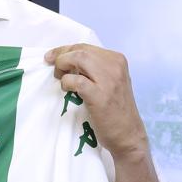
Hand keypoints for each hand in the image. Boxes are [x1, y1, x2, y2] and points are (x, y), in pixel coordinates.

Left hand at [44, 43, 148, 159]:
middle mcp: (115, 66)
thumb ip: (96, 70)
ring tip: (60, 78)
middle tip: (54, 69)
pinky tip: (67, 89)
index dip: (65, 50)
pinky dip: (66, 82)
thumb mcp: (112, 82)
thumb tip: (69, 62)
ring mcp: (108, 80)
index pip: (86, 47)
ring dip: (63, 66)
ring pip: (78, 59)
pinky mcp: (100, 95)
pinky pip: (76, 80)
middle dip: (61, 56)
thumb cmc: (116, 110)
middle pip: (80, 50)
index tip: (53, 57)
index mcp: (117, 60)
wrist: (128, 134)